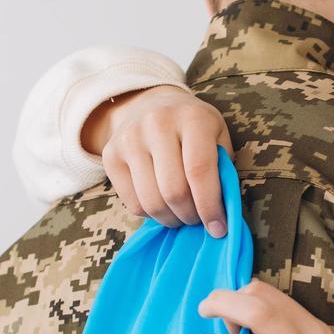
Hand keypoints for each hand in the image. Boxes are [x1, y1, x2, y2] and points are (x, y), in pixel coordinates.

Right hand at [82, 85, 232, 235]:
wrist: (149, 104)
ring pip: (151, 202)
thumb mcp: (217, 135)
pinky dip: (150, 215)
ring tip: (181, 216)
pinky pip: (132, 203)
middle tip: (198, 220)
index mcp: (192, 118)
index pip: (199, 171)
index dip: (209, 206)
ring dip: (170, 220)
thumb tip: (223, 212)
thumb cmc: (193, 127)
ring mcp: (130, 139)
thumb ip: (223, 169)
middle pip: (174, 191)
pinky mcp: (110, 156)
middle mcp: (157, 124)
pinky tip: (161, 205)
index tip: (218, 228)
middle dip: (190, 216)